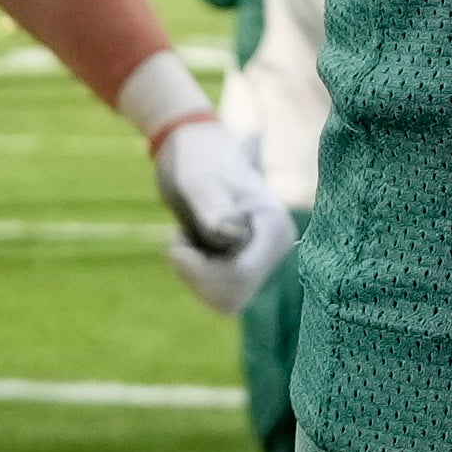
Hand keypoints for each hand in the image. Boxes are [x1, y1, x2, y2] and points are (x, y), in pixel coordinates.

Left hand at [156, 115, 289, 316]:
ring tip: (185, 239)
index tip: (176, 244)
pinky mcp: (245, 267)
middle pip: (233, 297)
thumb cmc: (197, 159)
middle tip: (178, 239)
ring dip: (194, 277)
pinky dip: (196, 278)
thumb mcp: (198, 181)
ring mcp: (261, 260)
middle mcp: (275, 248)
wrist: (192, 150)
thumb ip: (213, 207)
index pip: (241, 278)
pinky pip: (219, 296)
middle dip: (196, 275)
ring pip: (225, 302)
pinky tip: (191, 249)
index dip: (201, 271)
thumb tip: (229, 233)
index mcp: (275, 226)